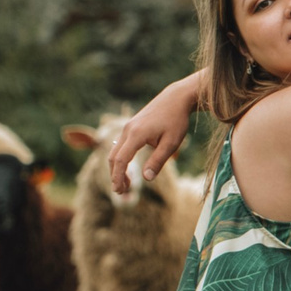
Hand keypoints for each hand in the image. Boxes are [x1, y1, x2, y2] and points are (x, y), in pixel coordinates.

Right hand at [108, 76, 200, 193]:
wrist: (176, 98)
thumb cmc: (176, 120)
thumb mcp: (171, 143)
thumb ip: (158, 161)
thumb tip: (146, 178)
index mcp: (137, 134)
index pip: (121, 159)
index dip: (118, 177)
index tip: (119, 190)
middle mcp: (128, 130)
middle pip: (113, 156)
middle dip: (115, 175)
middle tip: (122, 191)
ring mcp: (128, 127)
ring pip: (115, 151)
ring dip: (118, 168)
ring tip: (127, 183)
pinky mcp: (131, 126)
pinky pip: (120, 145)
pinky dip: (121, 159)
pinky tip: (130, 167)